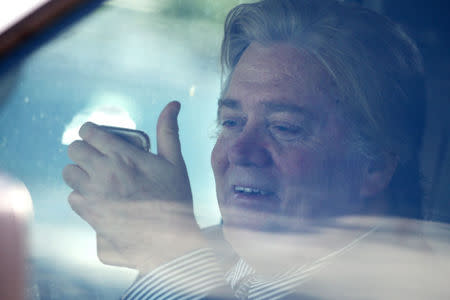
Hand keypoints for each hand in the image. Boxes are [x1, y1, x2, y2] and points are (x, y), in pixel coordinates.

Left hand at [63, 101, 206, 270]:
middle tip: (98, 158)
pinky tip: (98, 199)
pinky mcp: (90, 213)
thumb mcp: (175, 161)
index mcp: (122, 154)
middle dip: (84, 150)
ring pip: (69, 173)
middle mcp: (103, 171)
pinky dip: (82, 196)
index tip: (98, 137)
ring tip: (97, 178)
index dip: (91, 132)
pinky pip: (72, 198)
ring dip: (80, 173)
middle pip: (74, 149)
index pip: (89, 131)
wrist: (169, 237)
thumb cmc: (174, 196)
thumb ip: (168, 130)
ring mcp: (94, 193)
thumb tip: (173, 103)